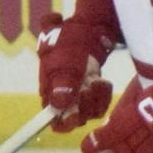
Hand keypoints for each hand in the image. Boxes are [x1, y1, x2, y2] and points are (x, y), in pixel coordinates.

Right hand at [36, 11, 114, 132]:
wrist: (87, 30)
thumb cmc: (69, 42)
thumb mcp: (64, 59)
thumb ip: (62, 81)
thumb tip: (59, 103)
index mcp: (48, 91)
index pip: (53, 119)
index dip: (64, 122)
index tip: (76, 113)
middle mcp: (62, 97)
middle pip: (74, 118)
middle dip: (84, 105)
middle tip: (88, 86)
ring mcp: (78, 95)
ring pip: (89, 112)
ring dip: (96, 98)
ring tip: (95, 79)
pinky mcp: (92, 93)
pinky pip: (100, 104)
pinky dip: (103, 94)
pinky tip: (101, 80)